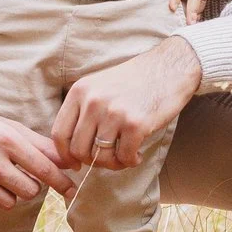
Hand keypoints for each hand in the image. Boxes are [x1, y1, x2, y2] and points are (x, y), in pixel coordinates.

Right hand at [0, 80, 74, 210]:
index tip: (72, 191)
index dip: (62, 183)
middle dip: (29, 186)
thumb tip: (72, 163)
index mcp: (7, 141)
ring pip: (8, 203)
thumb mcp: (12, 129)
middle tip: (18, 175)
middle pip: (29, 191)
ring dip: (8, 194)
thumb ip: (42, 147)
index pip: (44, 169)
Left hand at [53, 34, 201, 168]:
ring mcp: (114, 113)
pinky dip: (130, 161)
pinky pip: (124, 156)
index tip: (76, 164)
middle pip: (78, 149)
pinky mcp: (135, 123)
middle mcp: (93, 101)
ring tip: (125, 156)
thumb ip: (84, 111)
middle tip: (109, 159)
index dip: (65, 155)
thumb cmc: (136, 80)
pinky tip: (138, 154)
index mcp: (80, 91)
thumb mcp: (100, 86)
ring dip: (114, 163)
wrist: (171, 67)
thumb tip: (72, 150)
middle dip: (93, 162)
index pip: (60, 133)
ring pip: (100, 156)